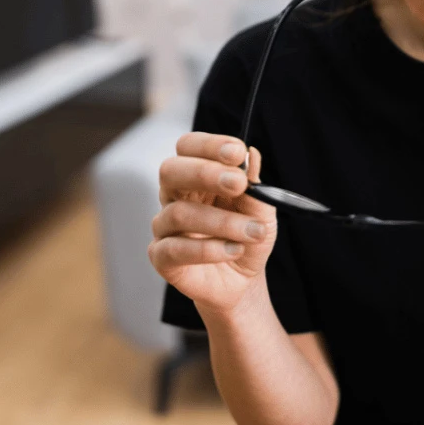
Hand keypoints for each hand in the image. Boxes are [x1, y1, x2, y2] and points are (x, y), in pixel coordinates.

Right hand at [148, 132, 277, 316]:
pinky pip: (176, 249)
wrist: (243, 279)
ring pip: (180, 213)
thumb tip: (251, 154)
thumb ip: (255, 186)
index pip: (188, 147)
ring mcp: (164, 226)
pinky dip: (210, 250)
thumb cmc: (248, 236)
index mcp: (197, 176)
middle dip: (205, 172)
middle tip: (238, 183)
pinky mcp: (161, 257)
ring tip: (253, 232)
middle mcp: (175, 196)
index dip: (209, 145)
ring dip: (222, 221)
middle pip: (170, 170)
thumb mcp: (261, 210)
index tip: (237, 152)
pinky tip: (235, 250)